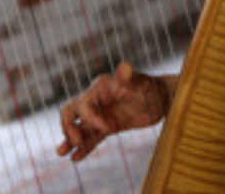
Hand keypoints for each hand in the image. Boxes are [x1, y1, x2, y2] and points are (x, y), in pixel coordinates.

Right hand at [56, 61, 175, 161]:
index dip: (91, 118)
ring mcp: (101, 115)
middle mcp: (96, 101)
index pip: (83, 104)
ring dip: (70, 140)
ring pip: (79, 128)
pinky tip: (76, 158)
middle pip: (71, 113)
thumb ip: (129, 77)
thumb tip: (125, 67)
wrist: (163, 100)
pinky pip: (92, 138)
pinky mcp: (109, 127)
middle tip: (74, 141)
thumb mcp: (140, 83)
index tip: (108, 129)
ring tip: (61, 153)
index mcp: (98, 89)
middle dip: (69, 127)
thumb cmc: (151, 87)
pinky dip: (85, 148)